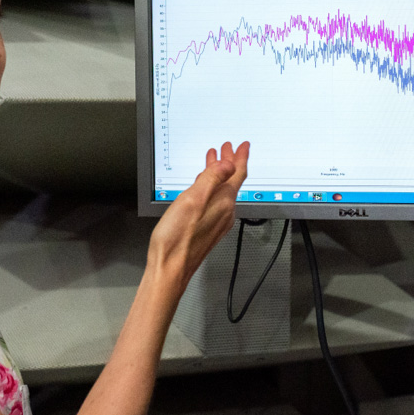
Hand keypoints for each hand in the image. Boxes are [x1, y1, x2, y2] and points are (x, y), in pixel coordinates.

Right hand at [148, 141, 250, 292]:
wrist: (170, 269)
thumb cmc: (177, 239)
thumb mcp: (192, 200)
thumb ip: (211, 180)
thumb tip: (228, 165)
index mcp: (223, 203)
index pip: (238, 174)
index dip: (240, 157)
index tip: (243, 145)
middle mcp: (225, 213)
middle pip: (231, 182)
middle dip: (229, 163)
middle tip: (227, 149)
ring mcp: (217, 223)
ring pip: (222, 192)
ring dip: (219, 175)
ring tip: (214, 162)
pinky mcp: (208, 230)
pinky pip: (215, 203)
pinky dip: (212, 189)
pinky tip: (203, 188)